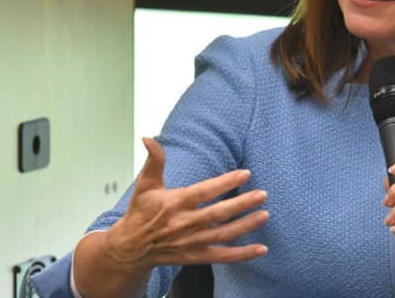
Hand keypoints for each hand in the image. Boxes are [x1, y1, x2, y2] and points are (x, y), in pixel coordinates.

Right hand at [105, 137, 269, 271]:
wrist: (130, 248)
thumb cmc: (140, 213)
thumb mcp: (145, 184)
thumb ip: (154, 160)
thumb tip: (149, 138)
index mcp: (175, 203)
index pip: (204, 192)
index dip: (225, 182)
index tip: (245, 173)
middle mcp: (184, 224)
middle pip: (218, 214)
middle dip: (242, 204)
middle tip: (262, 194)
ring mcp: (192, 242)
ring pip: (224, 235)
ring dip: (246, 226)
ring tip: (264, 215)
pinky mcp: (196, 257)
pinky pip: (223, 257)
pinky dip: (242, 254)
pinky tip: (261, 249)